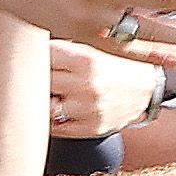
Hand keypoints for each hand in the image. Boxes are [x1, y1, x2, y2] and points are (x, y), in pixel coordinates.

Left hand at [45, 34, 166, 138]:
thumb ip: (63, 50)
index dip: (35, 56)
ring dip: (45, 100)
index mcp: (86, 60)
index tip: (34, 58)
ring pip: (46, 106)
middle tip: (41, 76)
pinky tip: (60, 109)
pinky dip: (52, 119)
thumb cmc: (115, 66)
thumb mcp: (93, 49)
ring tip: (52, 94)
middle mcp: (87, 85)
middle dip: (38, 78)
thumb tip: (29, 47)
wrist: (146, 90)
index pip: (42, 56)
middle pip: (41, 82)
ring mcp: (88, 109)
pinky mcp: (90, 128)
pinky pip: (56, 127)